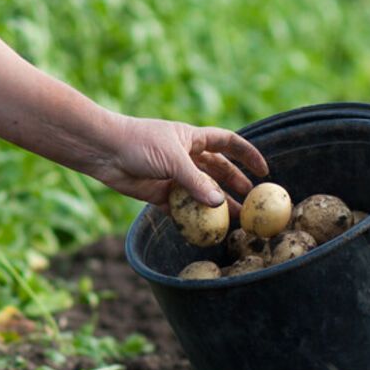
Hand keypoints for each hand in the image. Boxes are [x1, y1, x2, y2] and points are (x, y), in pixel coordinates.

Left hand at [0, 26, 267, 214]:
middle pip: (218, 172)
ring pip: (200, 193)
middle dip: (236, 187)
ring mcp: (172, 175)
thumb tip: (217, 205)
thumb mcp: (172, 160)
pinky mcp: (157, 193)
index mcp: (193, 138)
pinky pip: (179, 208)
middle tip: (253, 205)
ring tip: (234, 223)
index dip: (248, 155)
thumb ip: (196, 182)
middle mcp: (185, 156)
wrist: (103, 151)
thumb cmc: (138, 143)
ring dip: (215, 207)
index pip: (229, 143)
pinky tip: (203, 231)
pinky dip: (190, 218)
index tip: (265, 172)